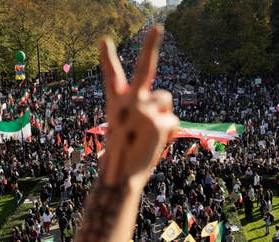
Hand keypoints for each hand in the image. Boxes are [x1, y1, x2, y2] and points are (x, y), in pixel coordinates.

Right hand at [98, 25, 178, 187]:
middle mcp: (129, 100)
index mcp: (116, 102)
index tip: (105, 40)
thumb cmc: (121, 156)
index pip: (111, 75)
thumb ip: (140, 114)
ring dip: (163, 114)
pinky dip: (169, 133)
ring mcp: (144, 108)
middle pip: (144, 67)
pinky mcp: (159, 120)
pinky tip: (156, 143)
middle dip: (151, 45)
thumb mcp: (125, 130)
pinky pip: (173, 121)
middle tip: (158, 27)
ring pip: (166, 100)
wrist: (121, 176)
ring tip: (150, 134)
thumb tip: (165, 115)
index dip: (108, 57)